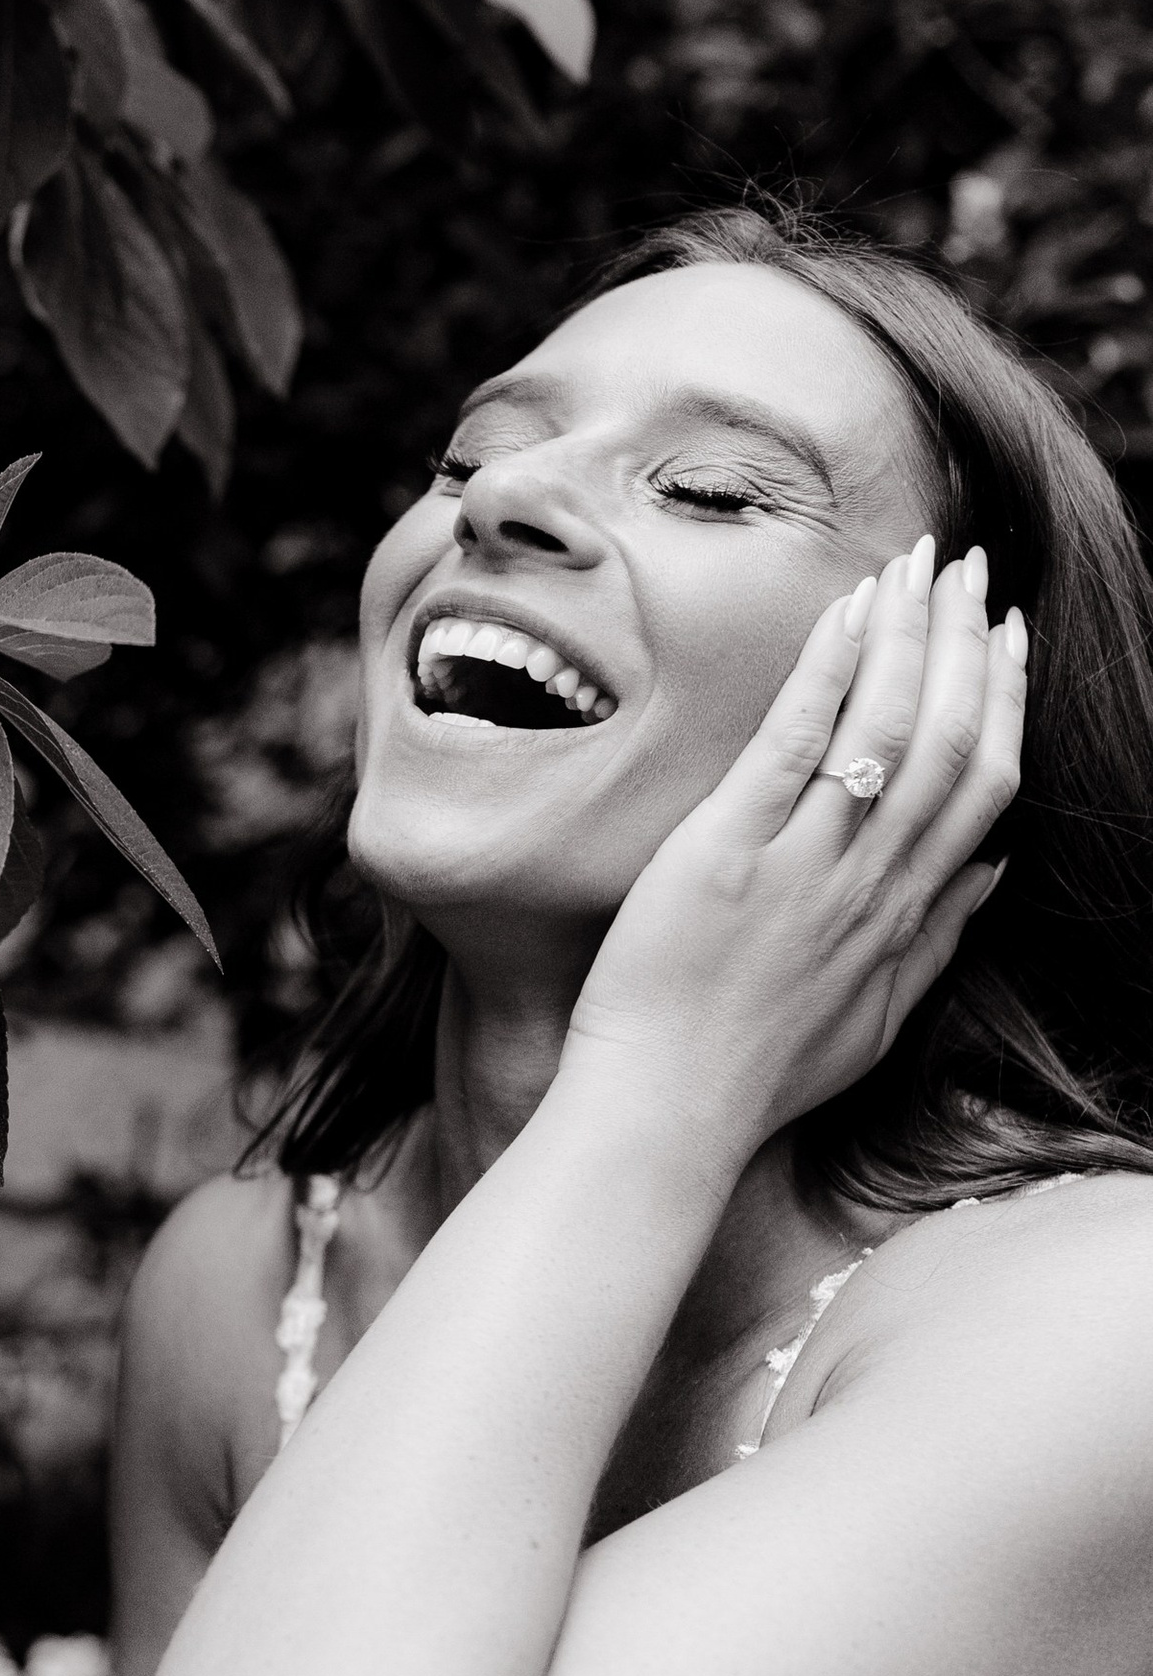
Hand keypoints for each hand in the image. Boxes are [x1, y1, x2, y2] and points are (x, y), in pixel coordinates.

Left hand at [560, 535, 1024, 1165]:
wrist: (667, 1112)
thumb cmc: (756, 1074)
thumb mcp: (875, 1020)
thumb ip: (938, 940)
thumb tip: (993, 873)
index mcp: (905, 914)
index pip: (982, 786)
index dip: (1003, 700)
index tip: (1008, 636)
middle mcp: (870, 881)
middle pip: (948, 738)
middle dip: (965, 642)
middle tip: (970, 569)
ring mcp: (805, 863)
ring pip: (886, 727)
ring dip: (908, 633)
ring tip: (919, 563)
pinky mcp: (730, 849)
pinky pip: (795, 742)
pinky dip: (828, 668)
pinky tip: (846, 610)